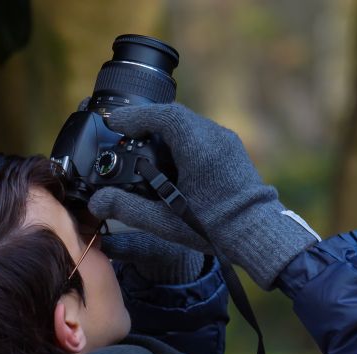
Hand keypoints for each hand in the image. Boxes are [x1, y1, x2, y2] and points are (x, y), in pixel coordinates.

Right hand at [88, 103, 318, 288]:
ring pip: (186, 122)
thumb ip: (127, 209)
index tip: (114, 122)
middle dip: (145, 121)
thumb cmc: (215, 228)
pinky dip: (178, 137)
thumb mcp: (165, 221)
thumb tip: (97, 202)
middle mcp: (213, 137)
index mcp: (198, 148)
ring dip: (162, 129)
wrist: (258, 234)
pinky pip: (198, 132)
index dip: (135, 116)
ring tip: (141, 143)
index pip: (163, 116)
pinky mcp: (229, 148)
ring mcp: (225, 140)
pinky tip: (167, 157)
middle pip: (173, 115)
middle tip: (122, 133)